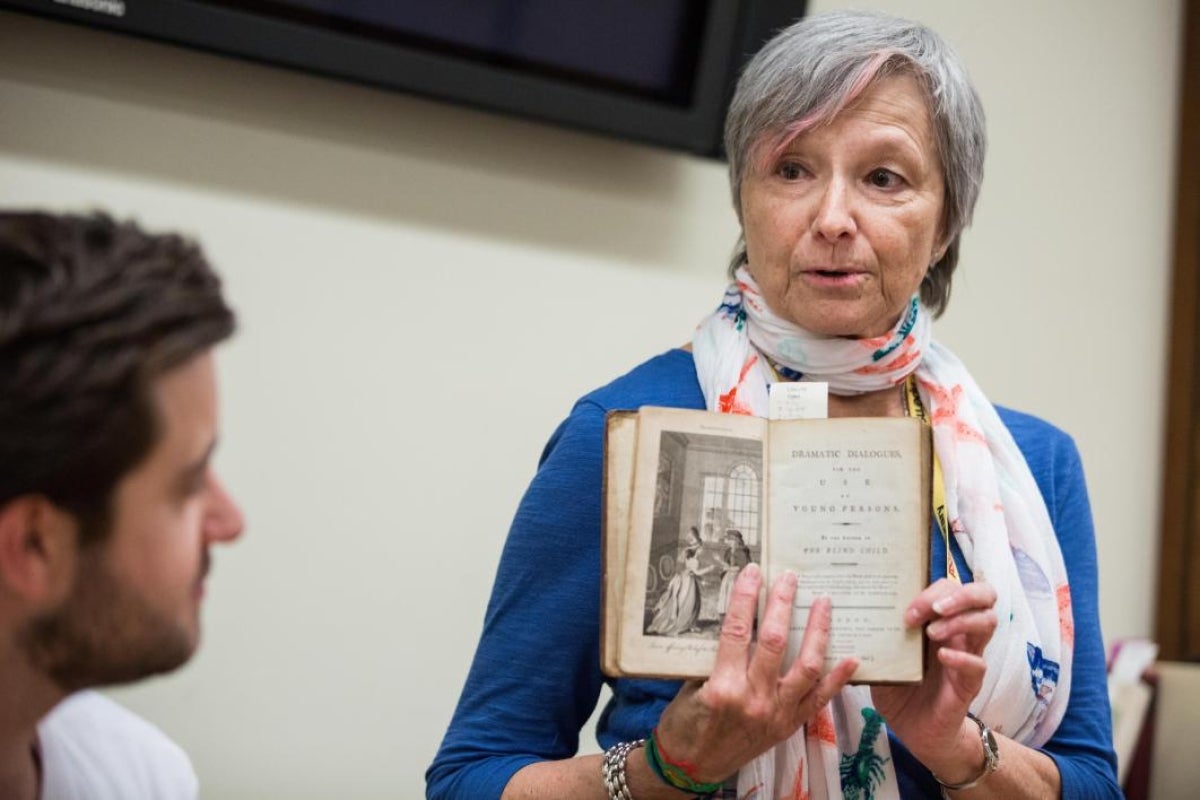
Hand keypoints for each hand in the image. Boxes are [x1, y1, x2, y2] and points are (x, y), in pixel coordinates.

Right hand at [654, 563, 857, 784]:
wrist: (691, 769)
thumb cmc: (683, 725)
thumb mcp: (689, 685)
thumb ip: (714, 656)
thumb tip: (736, 621)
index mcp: (723, 686)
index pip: (738, 630)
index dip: (746, 597)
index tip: (753, 572)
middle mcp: (754, 699)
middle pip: (776, 641)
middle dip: (783, 604)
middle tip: (790, 578)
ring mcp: (776, 714)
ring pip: (807, 667)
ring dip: (818, 632)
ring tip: (824, 604)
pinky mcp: (788, 727)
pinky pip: (820, 700)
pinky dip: (838, 679)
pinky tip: (852, 658)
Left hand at [871, 578, 997, 775]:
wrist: (915, 731)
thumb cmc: (900, 689)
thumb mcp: (883, 657)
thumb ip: (876, 636)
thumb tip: (849, 612)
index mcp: (938, 621)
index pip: (951, 587)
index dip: (932, 589)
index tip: (906, 607)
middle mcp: (958, 633)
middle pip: (982, 595)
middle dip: (960, 594)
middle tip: (934, 609)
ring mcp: (967, 656)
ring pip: (987, 621)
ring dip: (961, 620)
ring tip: (932, 632)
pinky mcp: (969, 684)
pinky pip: (978, 664)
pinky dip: (961, 657)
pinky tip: (942, 658)